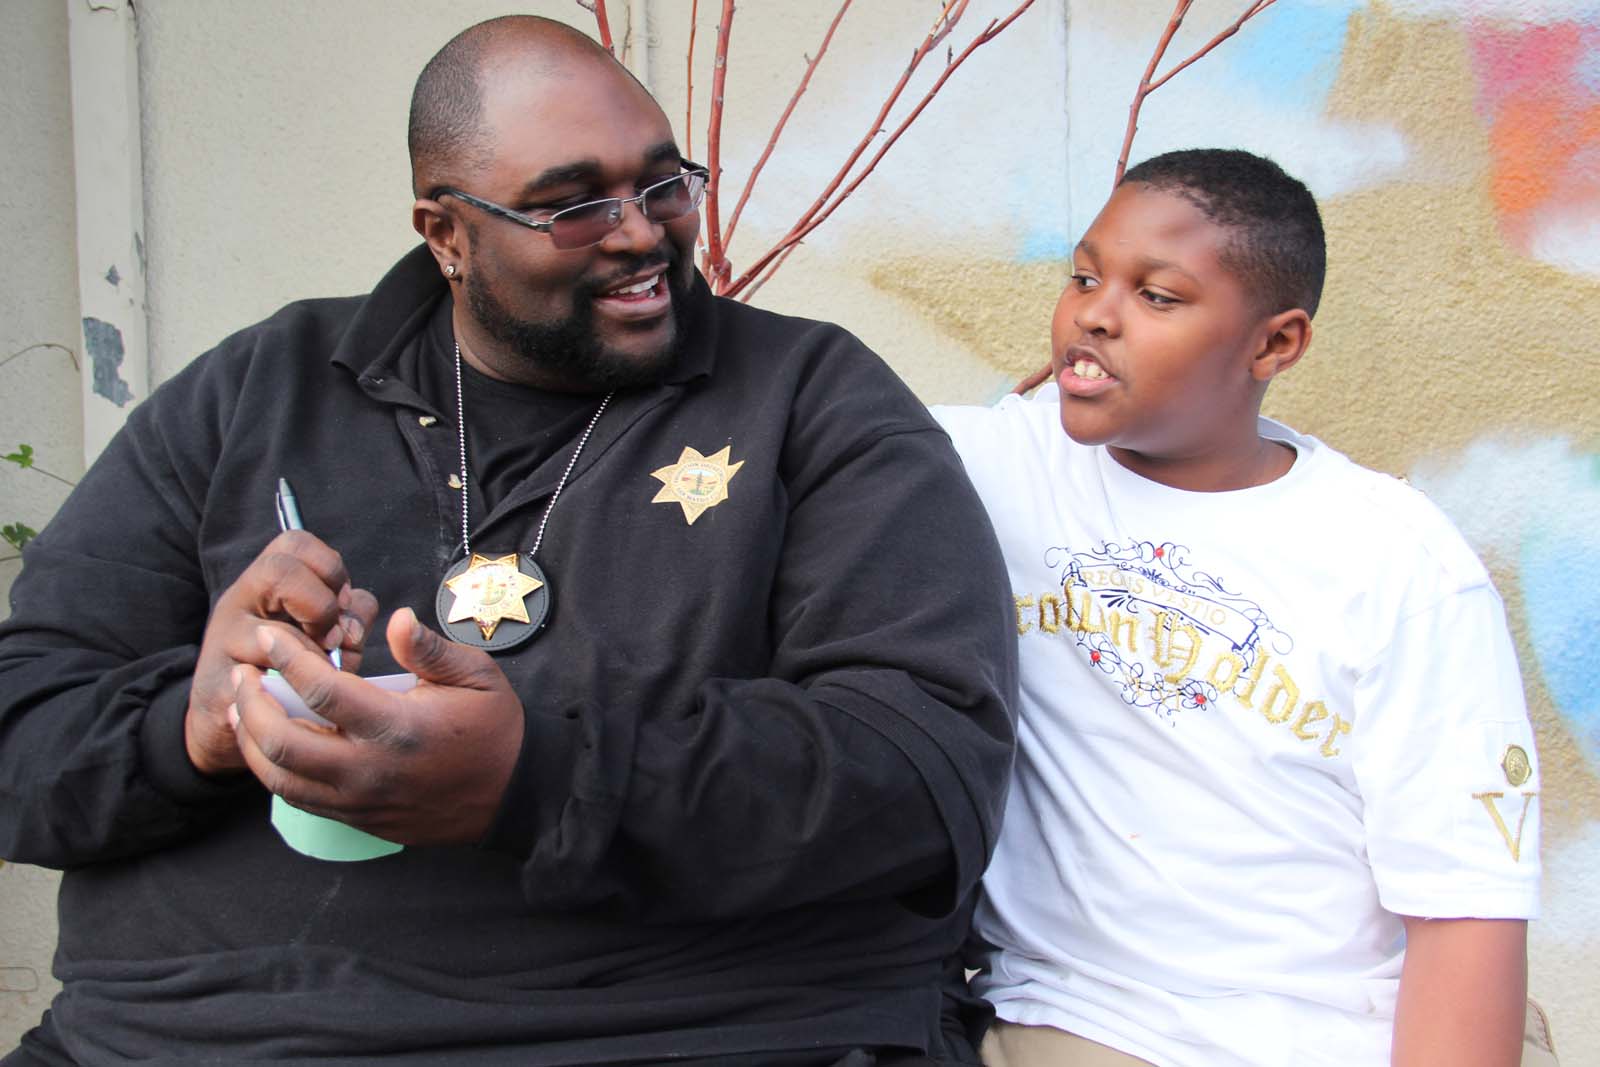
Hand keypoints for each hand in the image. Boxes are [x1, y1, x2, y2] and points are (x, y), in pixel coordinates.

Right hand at [187, 531, 377, 776]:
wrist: (232, 719)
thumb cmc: (290, 668)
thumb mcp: (326, 633)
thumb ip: (349, 616)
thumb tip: (354, 624)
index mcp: (267, 580)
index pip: (296, 543)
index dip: (331, 569)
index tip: (343, 604)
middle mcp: (241, 600)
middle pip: (280, 569)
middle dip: (322, 605)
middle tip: (332, 638)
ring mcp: (225, 640)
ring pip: (273, 630)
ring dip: (312, 654)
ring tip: (321, 670)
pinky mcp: (223, 683)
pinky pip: (266, 680)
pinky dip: (297, 687)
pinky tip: (302, 694)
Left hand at [229, 607, 525, 845]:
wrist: (514, 794)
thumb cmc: (495, 728)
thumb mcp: (477, 675)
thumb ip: (429, 649)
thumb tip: (394, 618)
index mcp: (399, 727)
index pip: (323, 693)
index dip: (287, 660)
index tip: (269, 636)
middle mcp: (371, 770)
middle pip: (283, 742)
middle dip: (252, 704)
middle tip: (242, 672)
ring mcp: (361, 801)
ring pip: (281, 779)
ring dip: (251, 741)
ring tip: (241, 708)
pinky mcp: (359, 820)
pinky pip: (300, 799)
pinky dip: (274, 770)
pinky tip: (267, 744)